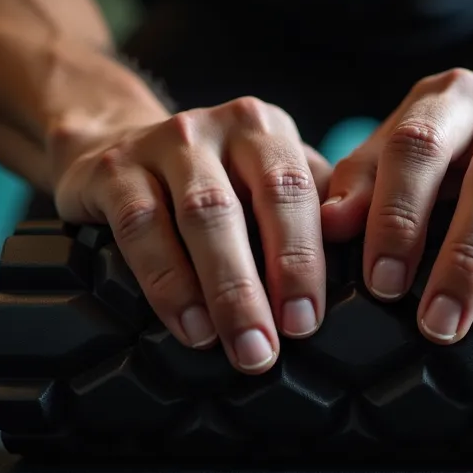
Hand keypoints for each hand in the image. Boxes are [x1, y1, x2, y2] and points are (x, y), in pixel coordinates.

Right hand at [50, 97, 332, 373]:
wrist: (112, 146)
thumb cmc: (212, 183)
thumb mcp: (263, 183)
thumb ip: (311, 212)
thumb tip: (361, 267)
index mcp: (265, 130)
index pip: (296, 190)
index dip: (303, 257)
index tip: (308, 320)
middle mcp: (218, 126)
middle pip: (253, 203)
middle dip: (268, 279)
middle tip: (274, 346)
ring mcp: (162, 143)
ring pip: (200, 217)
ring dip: (222, 289)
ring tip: (238, 345)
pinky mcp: (112, 171)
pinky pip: (142, 228)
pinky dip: (167, 282)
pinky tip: (189, 326)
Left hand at [321, 68, 472, 343]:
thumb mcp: (420, 166)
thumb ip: (367, 186)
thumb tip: (328, 225)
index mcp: (440, 100)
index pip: (400, 144)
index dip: (383, 210)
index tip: (372, 277)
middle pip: (440, 155)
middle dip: (413, 232)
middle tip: (396, 300)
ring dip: (472, 254)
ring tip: (451, 315)